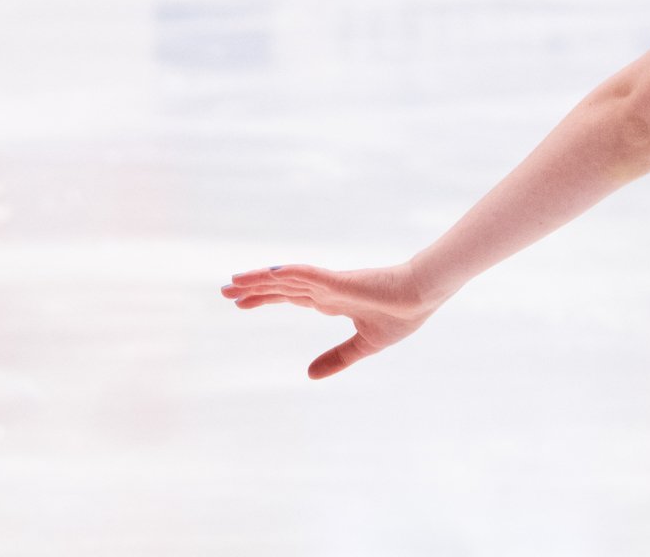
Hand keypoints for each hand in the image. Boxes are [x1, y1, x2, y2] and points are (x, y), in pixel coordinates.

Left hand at [220, 260, 448, 378]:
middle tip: (225, 290)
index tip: (241, 302)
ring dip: (260, 279)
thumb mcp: (364, 345)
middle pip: (281, 286)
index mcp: (332, 301)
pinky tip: (268, 274)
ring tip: (233, 281)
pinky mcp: (340, 282)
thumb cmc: (402, 314)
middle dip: (253, 288)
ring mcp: (331, 284)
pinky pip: (309, 276)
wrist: (424, 295)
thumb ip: (337, 358)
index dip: (265, 298)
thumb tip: (309, 375)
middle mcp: (326, 290)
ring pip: (287, 279)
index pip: (290, 296)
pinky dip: (287, 274)